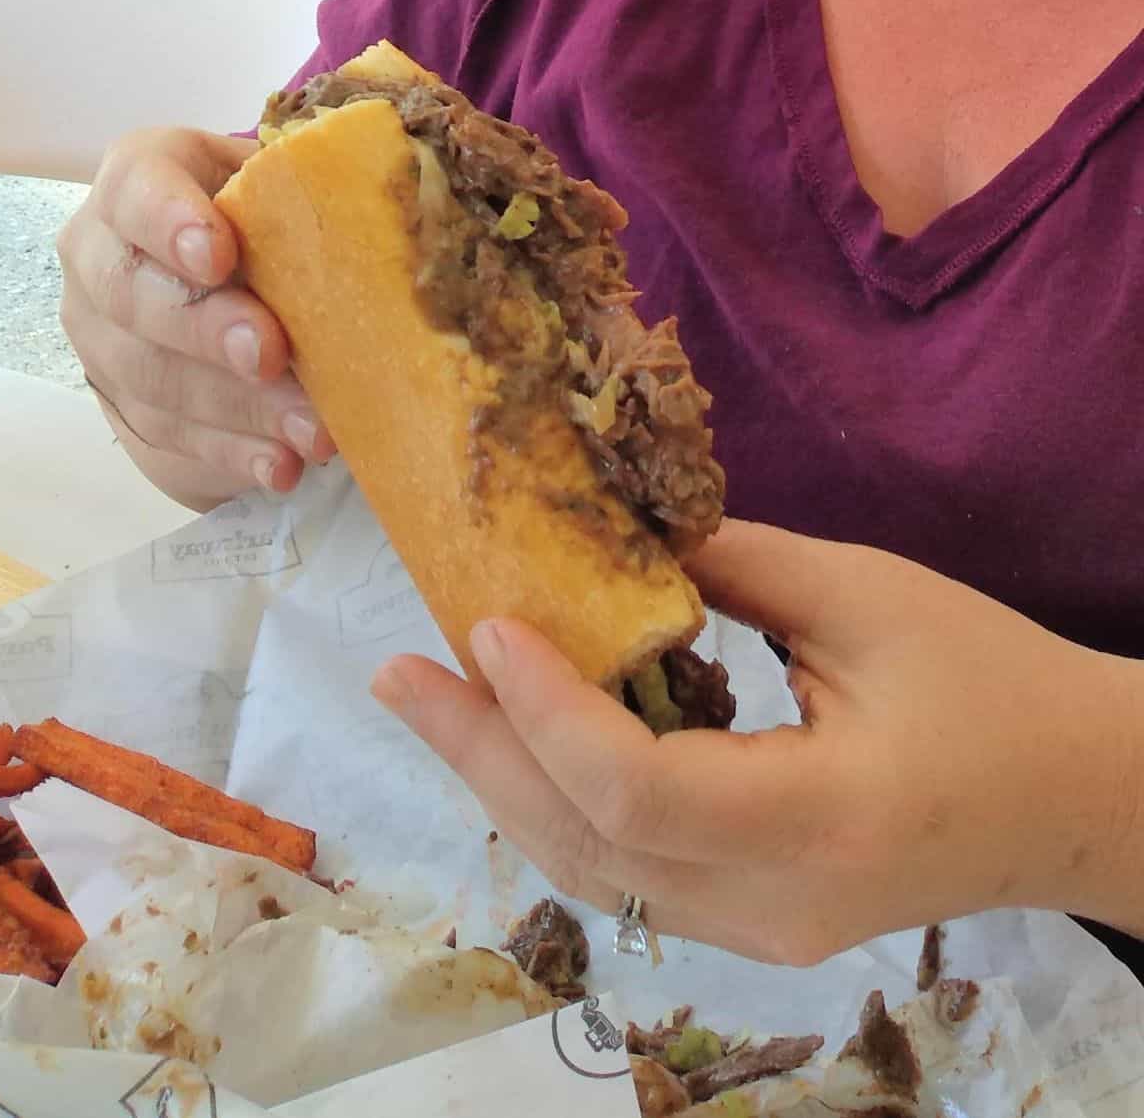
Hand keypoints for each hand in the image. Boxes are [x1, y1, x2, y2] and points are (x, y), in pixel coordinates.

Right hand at [58, 128, 335, 510]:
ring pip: (154, 381)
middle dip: (206, 330)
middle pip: (132, 295)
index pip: (136, 185)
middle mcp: (101, 259)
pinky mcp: (126, 412)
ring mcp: (104, 343)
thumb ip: (317, 200)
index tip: (220, 252)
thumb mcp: (290, 196)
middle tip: (271, 354)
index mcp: (140, 183)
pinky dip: (231, 458)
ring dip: (237, 410)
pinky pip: (168, 442)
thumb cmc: (272, 229)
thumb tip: (413, 230)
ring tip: (311, 433)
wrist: (230, 291)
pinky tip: (282, 468)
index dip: (169, 219)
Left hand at [372, 522, 1143, 964]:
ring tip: (431, 700)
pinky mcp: (754, 921)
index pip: (636, 788)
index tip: (485, 622)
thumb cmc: (990, 681)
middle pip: (584, 843)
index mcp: (820, 820)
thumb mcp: (866, 598)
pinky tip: (517, 739)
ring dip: (502, 778)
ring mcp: (760, 931)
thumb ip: (731, 566)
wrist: (1075, 796)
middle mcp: (774, 906)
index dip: (545, 707)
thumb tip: (614, 540)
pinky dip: (558, 801)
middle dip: (477, 750)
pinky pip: (625, 871)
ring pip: (591, 870)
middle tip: (395, 671)